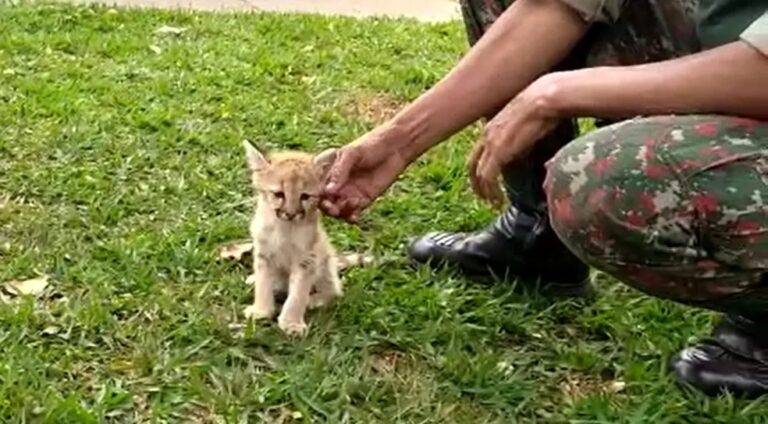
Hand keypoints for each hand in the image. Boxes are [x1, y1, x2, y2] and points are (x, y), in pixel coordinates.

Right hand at [320, 126, 409, 221]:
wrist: (395, 148)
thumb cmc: (371, 144)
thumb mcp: (352, 154)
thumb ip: (340, 171)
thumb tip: (328, 191)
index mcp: (328, 169)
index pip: (316, 185)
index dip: (316, 195)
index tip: (320, 199)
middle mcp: (336, 183)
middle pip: (325, 201)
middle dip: (327, 207)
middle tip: (333, 208)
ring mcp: (348, 192)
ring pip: (337, 209)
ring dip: (340, 212)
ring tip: (350, 205)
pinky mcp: (362, 199)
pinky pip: (352, 212)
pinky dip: (351, 216)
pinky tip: (355, 215)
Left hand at [468, 75, 560, 205]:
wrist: (544, 98)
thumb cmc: (541, 109)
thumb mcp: (524, 127)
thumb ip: (517, 142)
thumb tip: (519, 154)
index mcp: (491, 129)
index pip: (477, 155)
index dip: (479, 172)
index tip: (486, 184)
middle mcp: (486, 136)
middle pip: (472, 166)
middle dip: (476, 185)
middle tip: (484, 199)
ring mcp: (491, 143)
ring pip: (479, 174)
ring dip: (485, 191)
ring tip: (493, 203)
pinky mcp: (499, 151)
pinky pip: (488, 176)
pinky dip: (491, 191)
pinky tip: (498, 200)